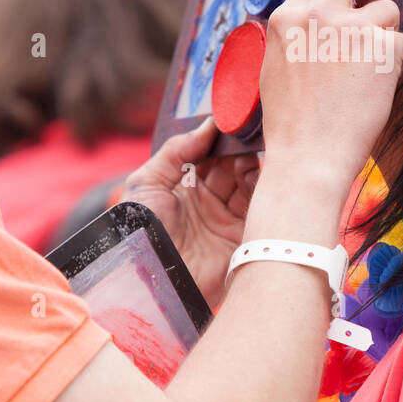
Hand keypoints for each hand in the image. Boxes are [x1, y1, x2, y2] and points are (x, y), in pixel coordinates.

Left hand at [121, 118, 258, 308]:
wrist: (153, 282)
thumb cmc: (141, 233)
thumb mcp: (146, 182)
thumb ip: (177, 150)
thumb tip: (209, 125)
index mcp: (184, 187)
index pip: (209, 155)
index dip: (220, 137)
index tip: (232, 119)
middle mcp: (208, 201)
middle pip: (233, 164)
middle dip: (240, 147)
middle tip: (247, 131)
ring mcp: (228, 217)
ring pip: (250, 181)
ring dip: (251, 164)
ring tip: (248, 155)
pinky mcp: (244, 235)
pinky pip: (260, 206)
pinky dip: (262, 187)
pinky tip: (257, 173)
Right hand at [257, 0, 402, 199]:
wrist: (309, 158)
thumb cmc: (292, 124)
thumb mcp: (276, 66)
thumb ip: (297, 34)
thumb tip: (320, 16)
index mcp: (286, 17)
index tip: (348, 5)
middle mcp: (317, 14)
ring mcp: (351, 28)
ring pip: (387, 8)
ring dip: (384, 36)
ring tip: (369, 71)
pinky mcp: (382, 47)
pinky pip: (402, 42)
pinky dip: (396, 64)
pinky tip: (377, 89)